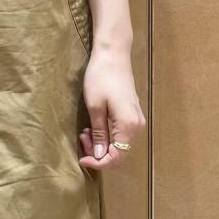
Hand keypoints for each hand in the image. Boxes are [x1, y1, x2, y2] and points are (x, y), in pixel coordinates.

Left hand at [78, 48, 143, 172]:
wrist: (113, 55)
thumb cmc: (101, 77)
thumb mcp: (95, 107)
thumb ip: (99, 133)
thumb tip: (99, 156)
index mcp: (129, 126)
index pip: (116, 157)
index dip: (98, 163)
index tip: (82, 159)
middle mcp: (137, 127)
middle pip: (119, 153)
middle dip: (98, 154)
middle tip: (82, 140)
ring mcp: (136, 121)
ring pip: (120, 145)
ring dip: (101, 145)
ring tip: (84, 133)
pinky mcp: (132, 115)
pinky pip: (121, 135)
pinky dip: (107, 137)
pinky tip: (93, 128)